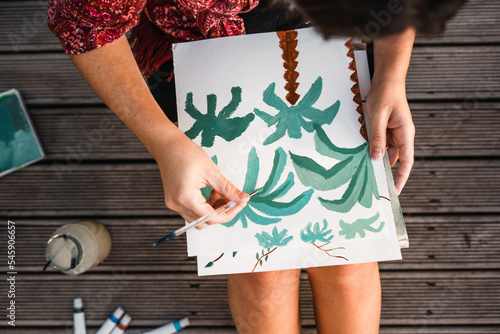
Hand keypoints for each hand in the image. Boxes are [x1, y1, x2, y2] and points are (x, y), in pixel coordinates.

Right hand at [153, 130, 249, 226]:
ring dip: (213, 210)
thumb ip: (227, 189)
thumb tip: (242, 198)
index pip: (211, 217)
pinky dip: (205, 206)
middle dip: (222, 212)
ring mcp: (174, 204)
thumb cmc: (184, 153)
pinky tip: (211, 193)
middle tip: (234, 200)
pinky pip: (193, 211)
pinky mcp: (175, 201)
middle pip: (205, 221)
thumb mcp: (211, 171)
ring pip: (199, 218)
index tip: (240, 204)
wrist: (167, 146)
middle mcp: (177, 204)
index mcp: (186, 197)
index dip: (229, 212)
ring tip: (222, 194)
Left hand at [366, 79, 414, 194]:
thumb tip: (376, 156)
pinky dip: (373, 149)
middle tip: (375, 185)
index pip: (407, 161)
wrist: (386, 79)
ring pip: (386, 152)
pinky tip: (363, 154)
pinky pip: (380, 143)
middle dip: (386, 171)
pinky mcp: (387, 129)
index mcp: (406, 133)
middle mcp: (402, 135)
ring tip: (366, 171)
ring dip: (377, 159)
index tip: (396, 191)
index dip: (402, 177)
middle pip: (396, 159)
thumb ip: (377, 136)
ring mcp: (394, 132)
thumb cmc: (385, 94)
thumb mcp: (378, 116)